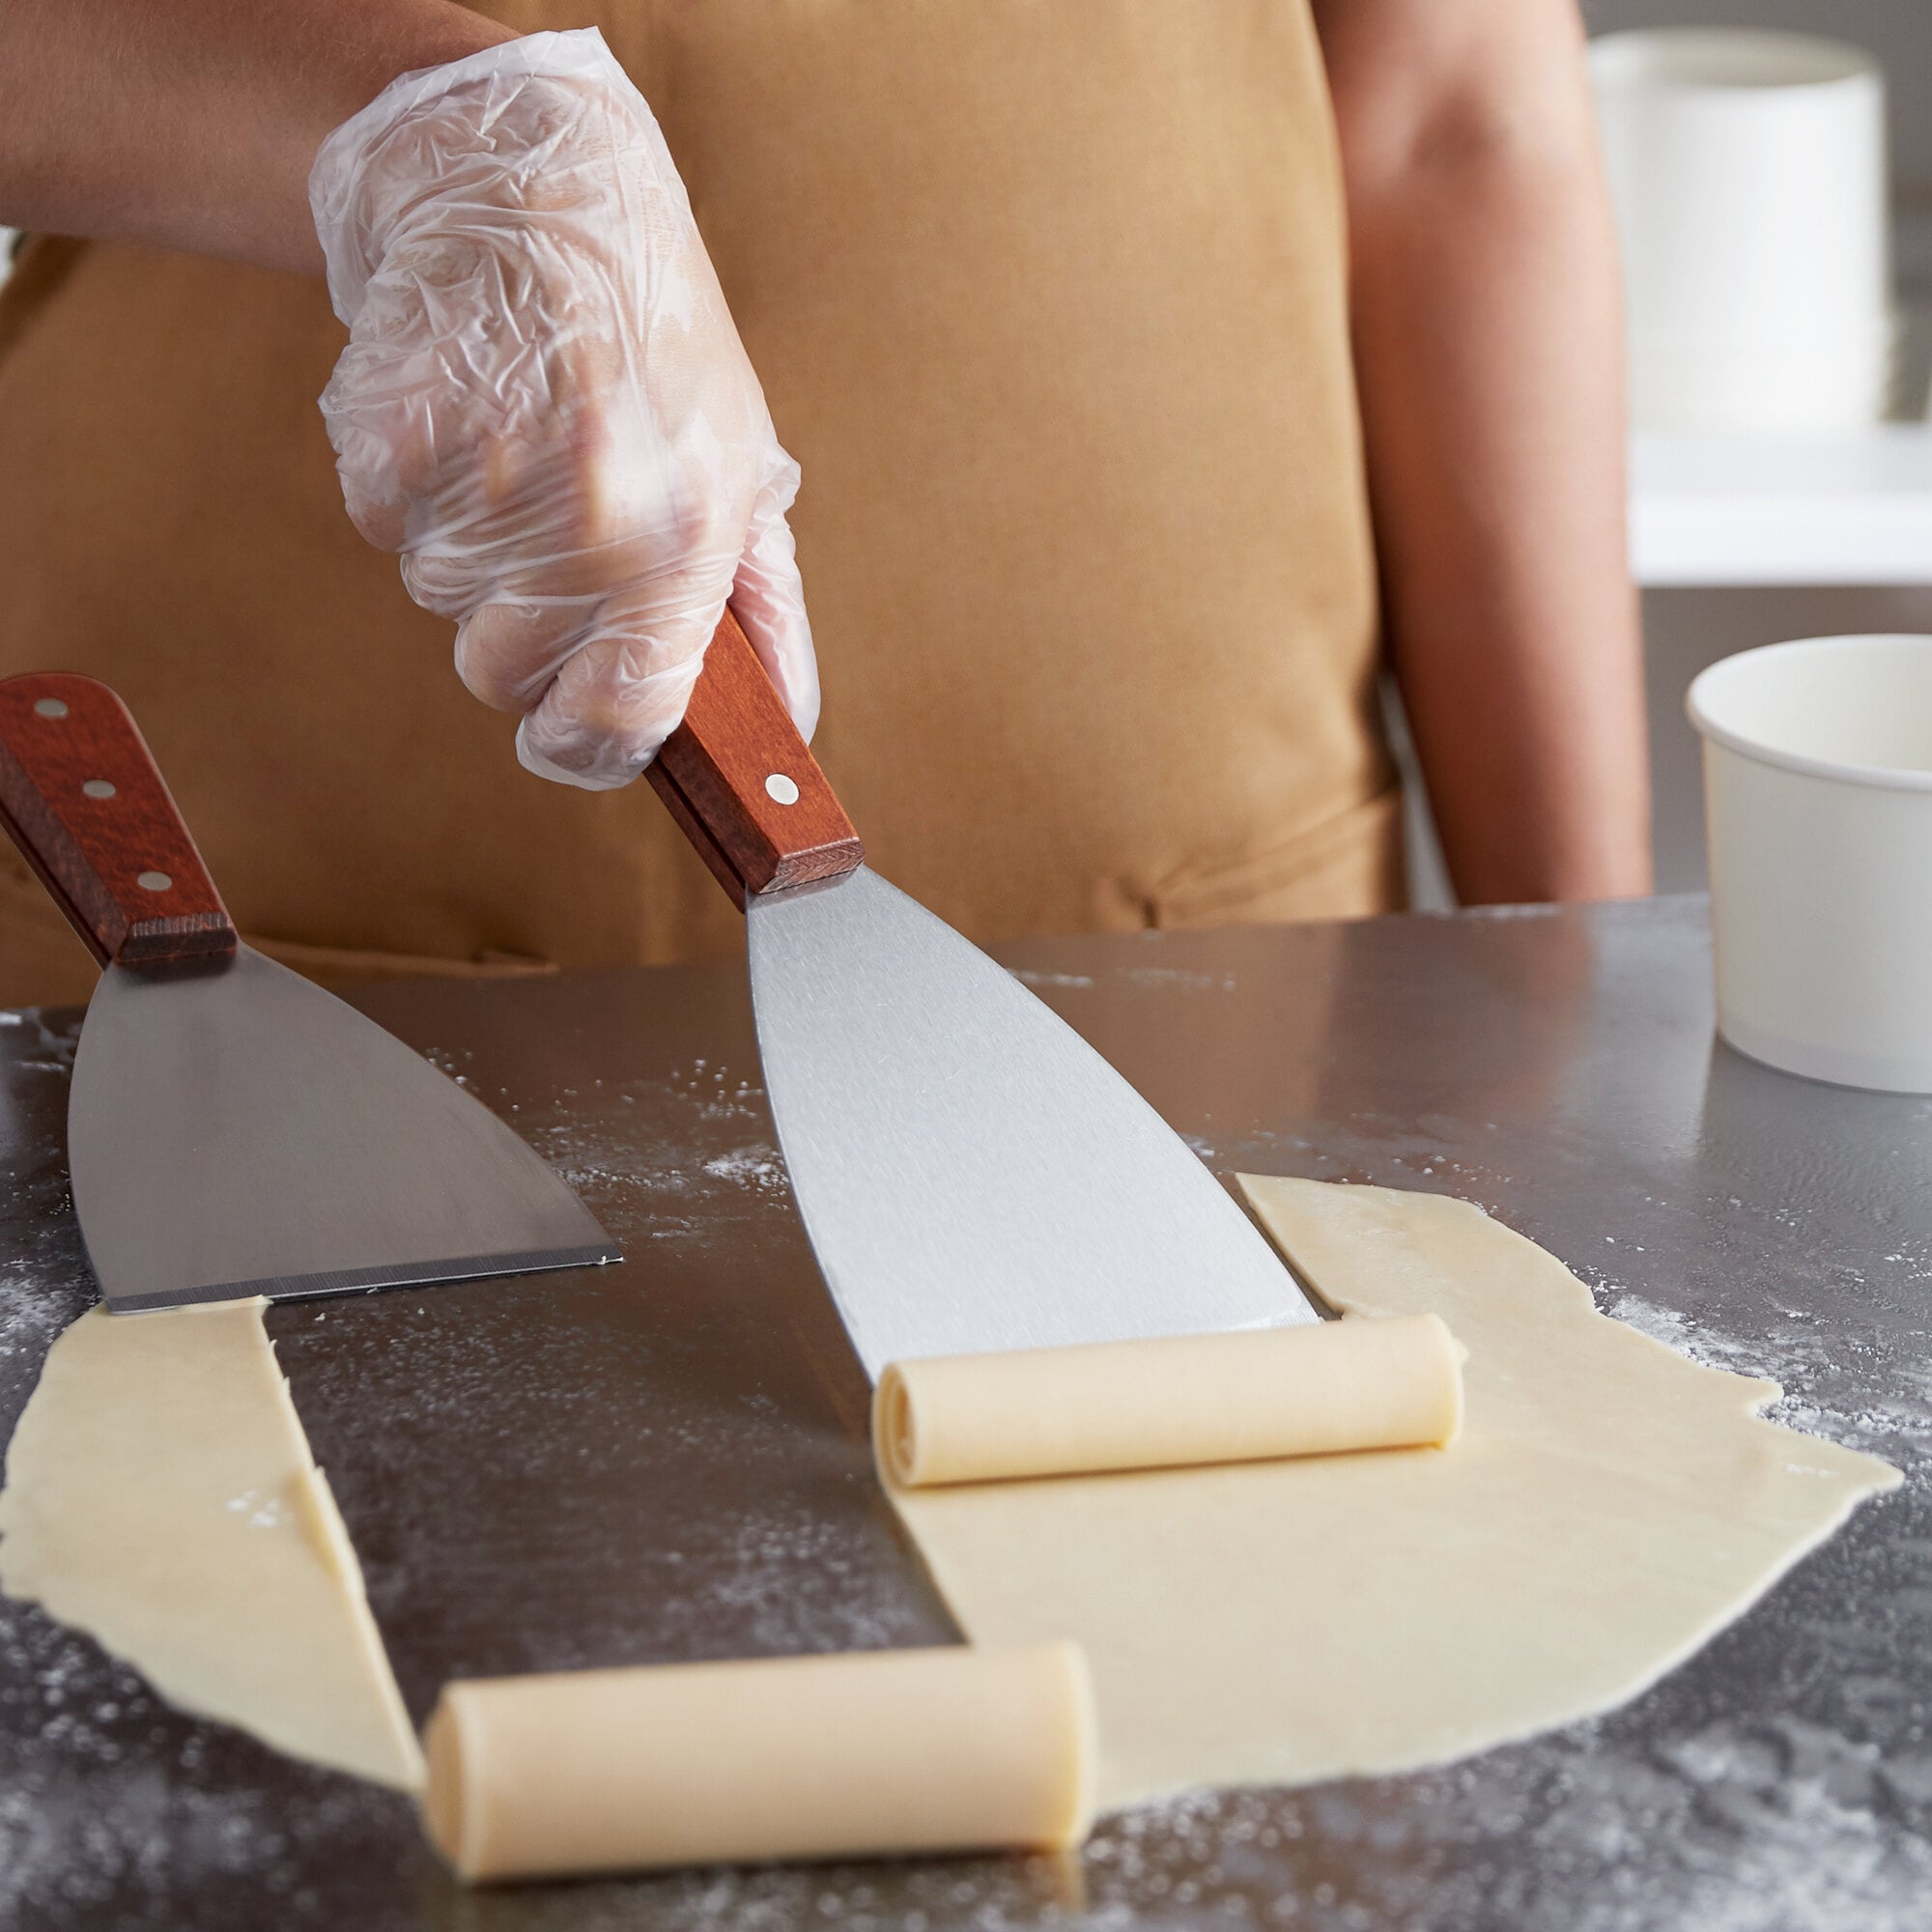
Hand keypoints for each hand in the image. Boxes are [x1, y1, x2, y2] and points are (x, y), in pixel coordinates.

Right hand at [310, 28, 816, 788]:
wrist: (539, 182)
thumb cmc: (658, 342)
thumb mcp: (745, 472)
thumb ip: (763, 616)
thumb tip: (784, 731)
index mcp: (686, 542)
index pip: (616, 726)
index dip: (585, 750)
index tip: (570, 729)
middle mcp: (588, 523)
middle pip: (502, 677)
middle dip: (520, 632)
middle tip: (552, 536)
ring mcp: (482, 478)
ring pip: (438, 601)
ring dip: (467, 551)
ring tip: (515, 452)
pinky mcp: (392, 434)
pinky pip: (382, 526)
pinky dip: (411, 490)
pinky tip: (463, 417)